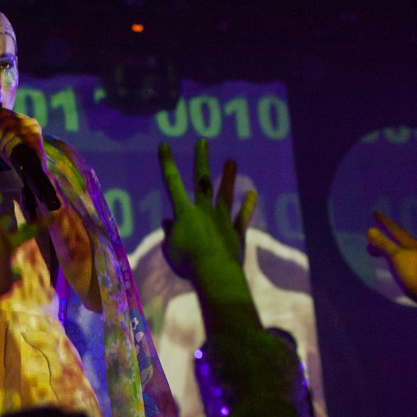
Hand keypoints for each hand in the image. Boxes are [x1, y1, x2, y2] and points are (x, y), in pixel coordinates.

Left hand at [0, 108, 45, 166]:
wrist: (31, 169)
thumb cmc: (16, 155)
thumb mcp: (1, 145)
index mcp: (22, 119)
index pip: (4, 112)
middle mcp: (30, 121)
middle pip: (6, 120)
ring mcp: (34, 128)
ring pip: (11, 130)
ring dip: (3, 143)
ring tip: (3, 151)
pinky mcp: (36, 137)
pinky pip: (17, 138)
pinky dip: (9, 147)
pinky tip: (8, 154)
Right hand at [158, 140, 256, 282]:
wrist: (214, 273)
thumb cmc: (186, 263)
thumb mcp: (169, 250)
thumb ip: (168, 235)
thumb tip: (167, 224)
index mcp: (183, 213)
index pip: (172, 183)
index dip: (167, 163)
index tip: (164, 145)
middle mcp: (203, 211)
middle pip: (201, 181)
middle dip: (201, 160)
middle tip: (203, 142)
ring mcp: (222, 220)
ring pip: (224, 194)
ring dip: (228, 177)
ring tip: (231, 161)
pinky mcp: (235, 232)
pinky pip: (242, 217)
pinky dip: (248, 205)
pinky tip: (252, 193)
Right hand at [367, 210, 416, 303]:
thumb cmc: (416, 277)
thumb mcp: (396, 258)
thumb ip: (384, 245)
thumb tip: (370, 230)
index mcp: (411, 246)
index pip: (395, 230)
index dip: (384, 221)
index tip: (375, 212)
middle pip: (400, 240)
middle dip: (386, 236)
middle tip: (373, 235)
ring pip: (405, 251)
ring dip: (392, 249)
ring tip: (383, 252)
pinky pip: (409, 262)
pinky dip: (399, 260)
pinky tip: (400, 266)